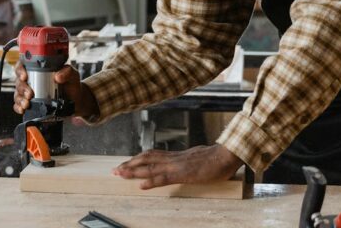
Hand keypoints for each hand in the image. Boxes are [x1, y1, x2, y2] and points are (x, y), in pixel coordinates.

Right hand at [13, 62, 98, 119]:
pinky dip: (18, 107)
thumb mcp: (72, 74)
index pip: (23, 65)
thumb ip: (67, 71)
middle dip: (22, 88)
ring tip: (27, 104)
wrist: (75, 100)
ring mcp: (30, 91)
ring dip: (20, 99)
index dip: (20, 70)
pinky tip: (22, 109)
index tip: (24, 76)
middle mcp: (31, 79)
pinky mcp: (31, 103)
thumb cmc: (72, 84)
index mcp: (38, 69)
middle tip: (30, 94)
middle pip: (19, 81)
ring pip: (18, 93)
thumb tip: (57, 76)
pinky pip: (19, 104)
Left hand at [113, 145, 243, 188]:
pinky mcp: (183, 174)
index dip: (137, 159)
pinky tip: (142, 186)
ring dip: (134, 171)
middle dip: (129, 165)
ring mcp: (176, 165)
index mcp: (176, 156)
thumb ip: (188, 161)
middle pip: (146, 160)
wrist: (226, 155)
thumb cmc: (215, 157)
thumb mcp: (197, 157)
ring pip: (150, 168)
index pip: (151, 155)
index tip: (125, 163)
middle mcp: (173, 159)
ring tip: (120, 174)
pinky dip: (152, 182)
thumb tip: (185, 163)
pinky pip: (164, 178)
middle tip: (114, 170)